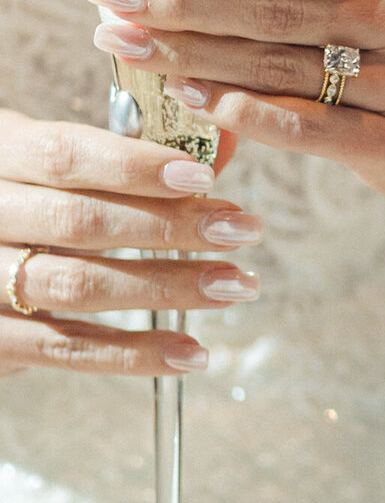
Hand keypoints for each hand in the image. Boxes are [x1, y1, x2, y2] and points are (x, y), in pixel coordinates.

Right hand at [0, 109, 262, 378]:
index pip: (64, 155)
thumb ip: (122, 153)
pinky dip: (133, 354)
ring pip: (79, 285)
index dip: (135, 166)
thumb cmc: (17, 194)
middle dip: (172, 226)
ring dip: (168, 286)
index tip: (204, 177)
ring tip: (235, 285)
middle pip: (80, 222)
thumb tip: (219, 148)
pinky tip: (191, 352)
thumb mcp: (43, 155)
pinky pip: (65, 350)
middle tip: (244, 229)